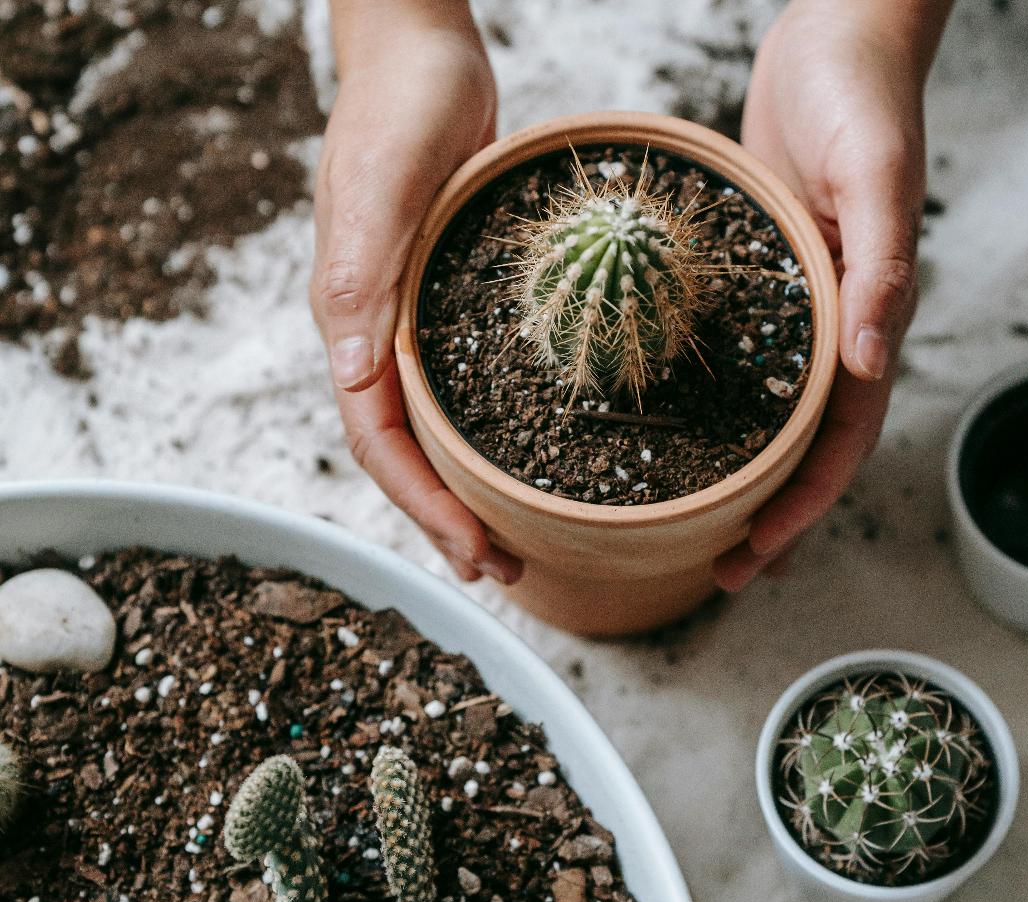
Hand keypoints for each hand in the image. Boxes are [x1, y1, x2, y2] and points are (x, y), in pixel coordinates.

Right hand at [311, 0, 520, 583]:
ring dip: (467, 494)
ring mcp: (412, 325)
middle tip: (502, 571)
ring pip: (433, 433)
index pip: (378, 444)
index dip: (423, 507)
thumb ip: (359, 276)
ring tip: (513, 542)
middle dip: (447, 521)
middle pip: (405, 456)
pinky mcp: (448, 308)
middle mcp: (377, 337)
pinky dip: (487, 440)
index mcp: (352, 324)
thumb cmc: (399, 108)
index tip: (475, 552)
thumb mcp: (380, 186)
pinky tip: (524, 461)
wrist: (423, 54)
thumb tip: (352, 377)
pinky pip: (461, 393)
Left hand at [714, 0, 949, 589]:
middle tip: (721, 575)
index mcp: (865, 320)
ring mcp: (791, 311)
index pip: (840, 440)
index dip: (802, 506)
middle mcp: (829, 330)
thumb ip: (881, 270)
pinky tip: (668, 431)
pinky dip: (708, 409)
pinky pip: (733, 362)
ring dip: (738, 479)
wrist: (838, 32)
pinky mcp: (756, 282)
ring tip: (694, 531)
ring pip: (767, 418)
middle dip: (769, 518)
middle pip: (802, 449)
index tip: (755, 555)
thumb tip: (871, 365)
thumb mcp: (875, 175)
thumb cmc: (863, 94)